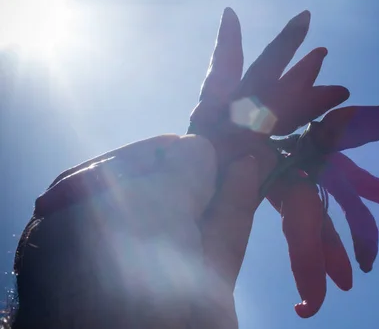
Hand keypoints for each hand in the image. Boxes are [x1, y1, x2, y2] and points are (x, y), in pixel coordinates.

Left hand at [13, 133, 275, 328]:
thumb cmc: (130, 271)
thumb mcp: (152, 205)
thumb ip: (182, 168)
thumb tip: (202, 147)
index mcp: (85, 210)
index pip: (139, 161)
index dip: (180, 147)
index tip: (216, 128)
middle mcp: (119, 234)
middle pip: (172, 186)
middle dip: (208, 165)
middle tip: (243, 135)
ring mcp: (160, 263)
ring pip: (200, 211)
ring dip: (228, 181)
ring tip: (255, 148)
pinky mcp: (199, 287)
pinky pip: (220, 235)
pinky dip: (237, 205)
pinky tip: (253, 174)